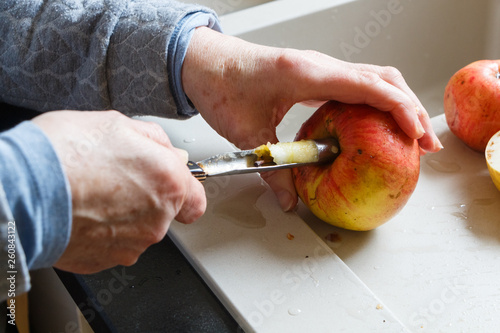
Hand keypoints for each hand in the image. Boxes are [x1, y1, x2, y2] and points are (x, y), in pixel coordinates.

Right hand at [33, 111, 205, 272]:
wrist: (23, 190)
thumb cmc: (65, 154)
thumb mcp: (117, 125)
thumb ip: (155, 141)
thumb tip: (169, 152)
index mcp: (168, 184)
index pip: (196, 200)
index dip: (184, 190)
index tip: (171, 185)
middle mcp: (156, 220)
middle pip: (163, 212)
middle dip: (146, 196)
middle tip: (115, 177)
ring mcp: (130, 245)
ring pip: (137, 229)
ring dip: (122, 214)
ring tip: (92, 192)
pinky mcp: (104, 260)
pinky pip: (111, 244)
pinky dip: (101, 231)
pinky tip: (82, 211)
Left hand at [182, 27, 441, 210]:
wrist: (204, 62)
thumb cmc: (220, 84)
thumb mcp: (245, 132)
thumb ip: (270, 169)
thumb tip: (289, 199)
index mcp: (306, 73)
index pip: (368, 86)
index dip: (398, 109)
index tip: (415, 134)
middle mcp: (319, 65)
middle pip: (382, 78)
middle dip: (408, 108)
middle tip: (422, 143)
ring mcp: (319, 68)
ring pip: (373, 78)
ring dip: (396, 104)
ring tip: (409, 135)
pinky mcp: (315, 76)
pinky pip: (356, 85)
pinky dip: (376, 103)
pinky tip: (377, 124)